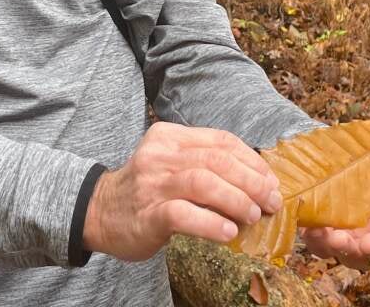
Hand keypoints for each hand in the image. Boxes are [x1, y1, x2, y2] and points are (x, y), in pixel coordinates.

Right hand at [82, 122, 282, 260]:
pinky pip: (184, 215)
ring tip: (253, 216)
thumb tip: (258, 181)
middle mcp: (160, 155)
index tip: (270, 181)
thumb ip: (205, 164)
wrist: (99, 212)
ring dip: (237, 200)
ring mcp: (152, 184)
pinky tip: (228, 233)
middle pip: (217, 160)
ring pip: (203, 182)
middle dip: (252, 181)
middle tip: (271, 201)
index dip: (252, 161)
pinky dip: (211, 223)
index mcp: (170, 137)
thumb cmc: (146, 190)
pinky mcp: (147, 214)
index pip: (221, 141)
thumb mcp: (171, 164)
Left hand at [300, 161, 369, 268]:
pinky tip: (312, 227)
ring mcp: (350, 243)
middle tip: (368, 244)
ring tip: (337, 238)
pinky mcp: (323, 240)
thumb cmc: (368, 177)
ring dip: (344, 248)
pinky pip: (320, 246)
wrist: (334, 173)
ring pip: (350, 256)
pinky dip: (316, 239)